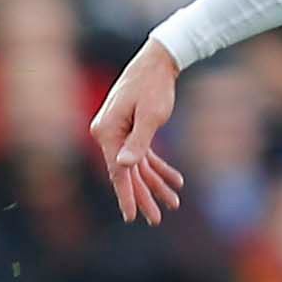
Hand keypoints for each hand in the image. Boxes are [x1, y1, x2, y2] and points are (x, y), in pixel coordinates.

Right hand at [90, 41, 185, 225]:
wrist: (159, 61)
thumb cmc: (154, 86)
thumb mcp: (150, 116)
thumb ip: (138, 143)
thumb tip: (122, 166)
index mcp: (107, 132)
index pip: (117, 172)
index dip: (126, 196)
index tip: (132, 216)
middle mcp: (108, 134)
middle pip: (126, 173)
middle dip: (144, 196)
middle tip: (157, 219)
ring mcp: (118, 132)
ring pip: (137, 167)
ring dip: (154, 184)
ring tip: (174, 202)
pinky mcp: (131, 129)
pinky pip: (143, 155)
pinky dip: (158, 168)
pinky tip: (175, 180)